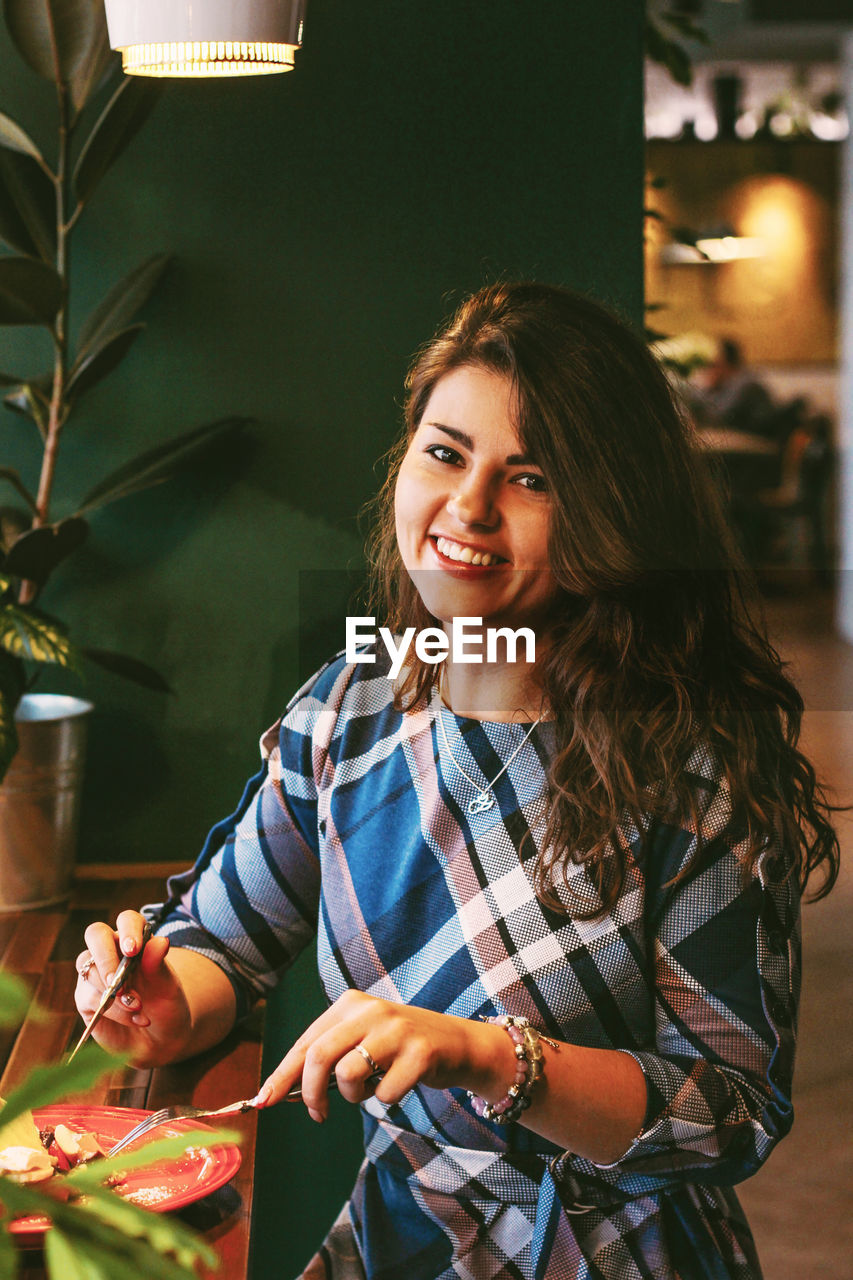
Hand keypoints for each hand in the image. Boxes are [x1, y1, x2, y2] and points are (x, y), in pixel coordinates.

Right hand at [74, 910, 191, 1064]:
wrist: (159, 1039)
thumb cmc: (166, 1006)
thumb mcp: (168, 987)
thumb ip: (159, 965)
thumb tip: (160, 941)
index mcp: (136, 940)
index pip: (127, 920)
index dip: (128, 930)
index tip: (133, 949)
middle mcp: (112, 951)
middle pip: (95, 934)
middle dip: (106, 956)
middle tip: (119, 981)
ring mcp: (95, 974)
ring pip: (89, 968)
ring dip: (112, 990)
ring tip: (138, 1007)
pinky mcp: (85, 998)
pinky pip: (89, 996)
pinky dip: (113, 1010)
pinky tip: (133, 1018)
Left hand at [256, 989, 513, 1122]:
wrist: (455, 1043)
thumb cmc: (398, 1047)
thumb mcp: (361, 1039)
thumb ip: (328, 1057)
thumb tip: (281, 1091)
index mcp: (350, 1004)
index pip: (305, 1042)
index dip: (281, 1075)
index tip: (262, 1101)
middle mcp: (371, 1010)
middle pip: (320, 1056)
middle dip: (310, 1093)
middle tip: (317, 1114)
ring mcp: (396, 1030)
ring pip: (348, 1075)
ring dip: (354, 1097)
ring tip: (369, 1090)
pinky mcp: (420, 1053)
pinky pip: (384, 1093)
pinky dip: (384, 1100)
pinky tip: (397, 1086)